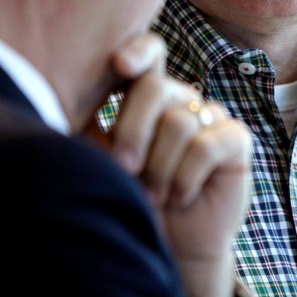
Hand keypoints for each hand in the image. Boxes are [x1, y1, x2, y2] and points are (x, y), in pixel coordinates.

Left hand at [106, 33, 252, 296]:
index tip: (120, 65)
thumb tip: (61, 96)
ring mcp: (210, 116)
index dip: (140, 51)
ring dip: (159, 169)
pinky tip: (180, 196)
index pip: (150, 54)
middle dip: (133, 131)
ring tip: (156, 196)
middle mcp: (180, 100)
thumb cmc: (131, 201)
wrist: (168, 245)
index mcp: (146, 97)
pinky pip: (206, 145)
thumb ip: (91, 130)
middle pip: (155, 87)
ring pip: (178, 123)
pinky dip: (185, 178)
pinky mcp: (235, 139)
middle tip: (125, 169)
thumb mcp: (102, 163)